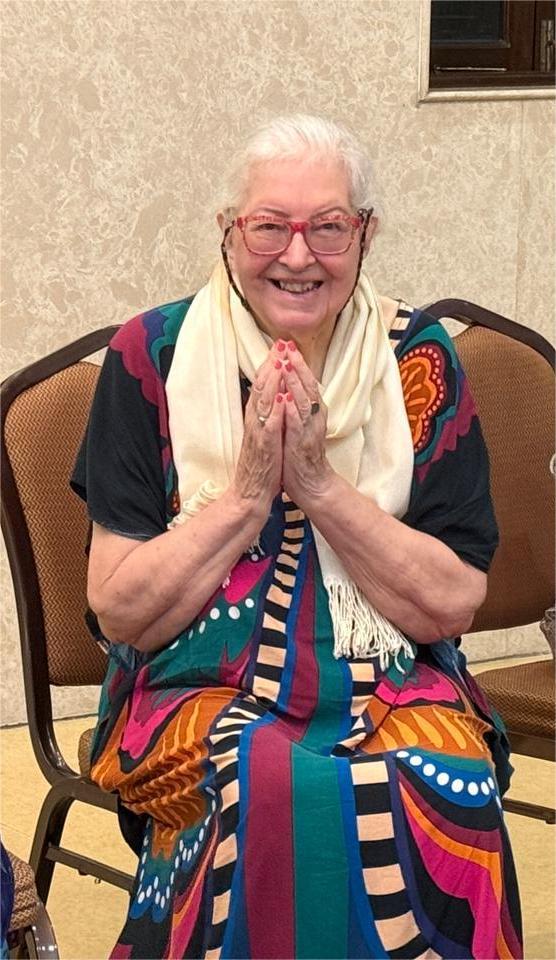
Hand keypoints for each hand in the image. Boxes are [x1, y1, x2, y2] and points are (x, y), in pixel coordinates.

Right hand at [230, 342, 284, 515]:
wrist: (249, 496)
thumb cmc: (259, 468)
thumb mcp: (263, 438)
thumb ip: (265, 419)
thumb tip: (270, 400)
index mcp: (255, 419)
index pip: (261, 387)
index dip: (270, 366)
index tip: (279, 347)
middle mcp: (254, 422)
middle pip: (260, 387)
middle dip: (271, 364)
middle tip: (280, 343)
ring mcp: (257, 433)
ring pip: (263, 401)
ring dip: (271, 379)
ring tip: (280, 359)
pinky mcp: (263, 446)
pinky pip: (269, 424)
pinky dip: (275, 408)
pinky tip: (281, 395)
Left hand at [281, 345, 334, 506]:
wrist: (312, 485)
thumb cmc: (302, 454)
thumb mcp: (299, 425)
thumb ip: (296, 405)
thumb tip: (287, 384)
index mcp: (313, 412)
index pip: (306, 382)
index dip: (297, 362)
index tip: (287, 344)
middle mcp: (314, 417)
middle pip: (308, 386)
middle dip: (297, 365)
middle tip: (288, 345)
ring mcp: (309, 430)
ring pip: (304, 402)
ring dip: (295, 382)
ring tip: (288, 364)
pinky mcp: (301, 445)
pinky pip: (297, 425)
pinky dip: (292, 411)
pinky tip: (286, 398)